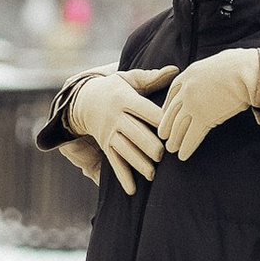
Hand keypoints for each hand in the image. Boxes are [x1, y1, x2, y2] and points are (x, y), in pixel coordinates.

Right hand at [66, 66, 173, 193]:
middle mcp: (116, 117)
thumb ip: (152, 77)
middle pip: (133, 132)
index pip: (143, 109)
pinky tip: (132, 189)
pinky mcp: (106, 145)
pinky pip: (114, 162)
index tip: (173, 127)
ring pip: (124, 150)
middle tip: (163, 155)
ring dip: (137, 163)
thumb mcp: (129, 78)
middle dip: (147, 144)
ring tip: (152, 174)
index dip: (158, 118)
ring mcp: (110, 133)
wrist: (83, 99)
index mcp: (124, 99)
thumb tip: (175, 70)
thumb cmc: (114, 87)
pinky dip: (123, 176)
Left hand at [157, 48, 259, 161]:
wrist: (246, 71)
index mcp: (189, 74)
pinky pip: (191, 136)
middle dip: (166, 125)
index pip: (173, 93)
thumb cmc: (240, 64)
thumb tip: (219, 74)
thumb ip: (211, 72)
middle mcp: (186, 89)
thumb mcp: (217, 62)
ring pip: (177, 126)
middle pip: (171, 111)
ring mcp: (193, 104)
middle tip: (164, 136)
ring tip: (172, 149)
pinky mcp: (203, 117)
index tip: (165, 114)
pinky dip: (186, 148)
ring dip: (174, 140)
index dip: (168, 106)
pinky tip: (183, 156)